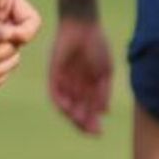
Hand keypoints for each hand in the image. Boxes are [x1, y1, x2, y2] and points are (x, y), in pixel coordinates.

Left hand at [48, 17, 111, 134]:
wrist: (84, 27)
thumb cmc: (97, 47)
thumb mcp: (105, 72)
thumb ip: (103, 92)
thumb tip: (104, 112)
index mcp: (89, 87)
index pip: (89, 110)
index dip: (92, 122)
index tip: (98, 132)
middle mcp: (76, 86)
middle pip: (77, 110)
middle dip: (83, 122)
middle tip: (90, 131)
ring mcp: (64, 80)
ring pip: (66, 104)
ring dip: (72, 114)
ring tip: (79, 120)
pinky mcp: (54, 72)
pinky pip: (54, 91)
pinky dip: (59, 101)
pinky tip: (67, 108)